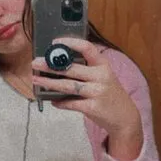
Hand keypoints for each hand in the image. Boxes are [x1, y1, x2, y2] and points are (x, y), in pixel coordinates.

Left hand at [31, 37, 143, 158]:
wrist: (124, 118)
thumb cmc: (109, 95)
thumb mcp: (104, 77)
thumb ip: (87, 70)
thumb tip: (58, 66)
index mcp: (103, 65)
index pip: (87, 48)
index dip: (71, 43)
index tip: (55, 42)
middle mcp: (101, 77)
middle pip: (71, 69)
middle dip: (50, 65)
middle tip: (36, 63)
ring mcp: (97, 92)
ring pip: (68, 85)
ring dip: (49, 83)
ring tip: (36, 80)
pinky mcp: (92, 108)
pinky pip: (71, 103)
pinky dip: (60, 102)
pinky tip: (53, 100)